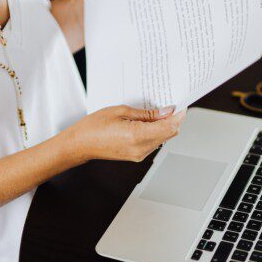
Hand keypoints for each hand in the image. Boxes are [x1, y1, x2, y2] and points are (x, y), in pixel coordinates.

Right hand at [64, 105, 186, 162]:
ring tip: (156, 112)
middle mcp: (140, 148)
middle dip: (173, 120)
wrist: (80, 144)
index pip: (169, 127)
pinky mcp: (137, 156)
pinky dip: (156, 132)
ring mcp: (139, 154)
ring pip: (163, 139)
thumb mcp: (121, 111)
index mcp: (136, 136)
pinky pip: (154, 143)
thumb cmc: (94, 126)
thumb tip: (166, 112)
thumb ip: (147, 113)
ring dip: (164, 126)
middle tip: (169, 105)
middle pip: (169, 134)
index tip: (180, 106)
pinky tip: (148, 122)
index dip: (178, 116)